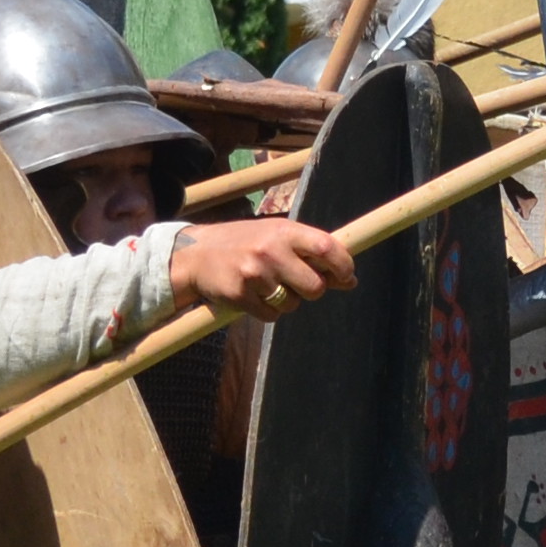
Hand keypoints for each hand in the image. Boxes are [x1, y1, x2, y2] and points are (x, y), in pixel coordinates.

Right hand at [172, 220, 351, 323]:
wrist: (195, 254)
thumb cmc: (246, 243)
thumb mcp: (277, 236)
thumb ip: (311, 253)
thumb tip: (350, 280)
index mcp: (284, 231)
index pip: (327, 248)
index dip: (343, 266)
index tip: (346, 276)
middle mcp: (270, 250)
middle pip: (315, 287)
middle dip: (313, 291)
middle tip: (298, 284)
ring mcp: (254, 274)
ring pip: (293, 304)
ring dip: (287, 301)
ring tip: (267, 284)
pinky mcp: (240, 296)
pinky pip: (271, 316)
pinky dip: (268, 311)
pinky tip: (254, 295)